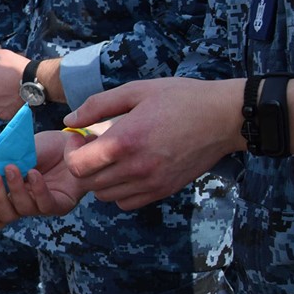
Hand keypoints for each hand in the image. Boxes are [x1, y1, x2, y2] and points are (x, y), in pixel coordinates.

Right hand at [0, 130, 88, 228]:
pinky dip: (37, 189)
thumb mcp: (17, 152)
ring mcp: (42, 206)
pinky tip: (33, 173)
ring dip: (15, 189)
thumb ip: (0, 163)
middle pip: (6, 216)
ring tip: (11, 168)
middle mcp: (25, 203)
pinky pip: (45, 204)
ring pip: (23, 209)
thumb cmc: (45, 148)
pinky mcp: (61, 204)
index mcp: (11, 193)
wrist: (72, 142)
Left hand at [63, 77, 244, 209]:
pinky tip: (126, 169)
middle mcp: (136, 168)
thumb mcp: (136, 91)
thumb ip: (97, 106)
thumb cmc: (180, 98)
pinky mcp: (163, 190)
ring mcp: (151, 183)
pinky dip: (119, 191)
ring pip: (105, 196)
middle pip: (88, 183)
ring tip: (112, 157)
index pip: (77, 166)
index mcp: (125, 141)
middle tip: (95, 145)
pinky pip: (126, 202)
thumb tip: (69, 120)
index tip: (80, 136)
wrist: (224, 117)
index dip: (71, 152)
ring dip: (99, 178)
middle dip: (83, 164)